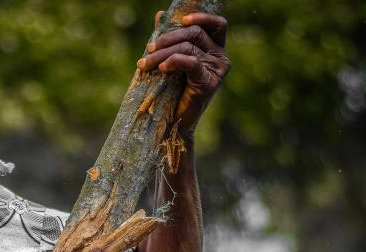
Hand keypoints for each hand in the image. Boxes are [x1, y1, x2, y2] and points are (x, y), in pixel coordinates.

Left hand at [137, 10, 228, 136]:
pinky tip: (161, 70)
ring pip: (188, 47)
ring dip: (162, 54)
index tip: (181, 21)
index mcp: (215, 49)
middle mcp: (220, 58)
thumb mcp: (169, 61)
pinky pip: (191, 62)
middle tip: (148, 49)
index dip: (201, 18)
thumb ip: (169, 38)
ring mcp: (217, 70)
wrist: (172, 124)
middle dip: (168, 39)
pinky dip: (173, 62)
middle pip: (195, 34)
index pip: (217, 25)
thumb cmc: (170, 92)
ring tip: (144, 64)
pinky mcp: (209, 83)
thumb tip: (160, 14)